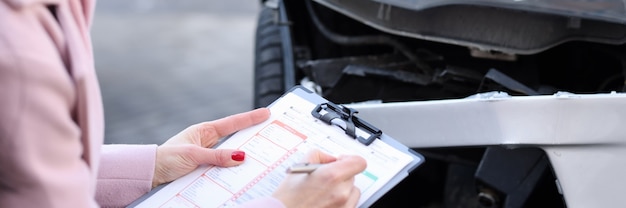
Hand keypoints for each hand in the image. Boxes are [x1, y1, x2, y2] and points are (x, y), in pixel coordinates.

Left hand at [151, 108, 269, 187]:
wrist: (150, 174)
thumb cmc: (165, 160)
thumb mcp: (192, 156)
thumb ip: (216, 156)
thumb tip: (239, 156)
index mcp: (204, 131)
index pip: (232, 123)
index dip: (250, 118)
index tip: (266, 113)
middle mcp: (207, 141)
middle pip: (235, 138)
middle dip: (252, 135)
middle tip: (271, 132)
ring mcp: (207, 155)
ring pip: (230, 154)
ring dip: (241, 157)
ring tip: (260, 155)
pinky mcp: (205, 168)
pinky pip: (223, 168)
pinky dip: (232, 170)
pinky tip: (240, 173)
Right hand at [273, 149, 366, 207]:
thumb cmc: (288, 197)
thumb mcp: (299, 166)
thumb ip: (319, 155)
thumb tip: (330, 158)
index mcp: (331, 176)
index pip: (359, 162)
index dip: (350, 160)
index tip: (342, 161)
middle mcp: (341, 192)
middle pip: (353, 176)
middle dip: (341, 174)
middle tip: (325, 178)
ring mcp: (343, 206)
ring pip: (353, 191)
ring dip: (343, 188)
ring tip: (325, 191)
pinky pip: (349, 204)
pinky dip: (341, 201)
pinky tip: (326, 200)